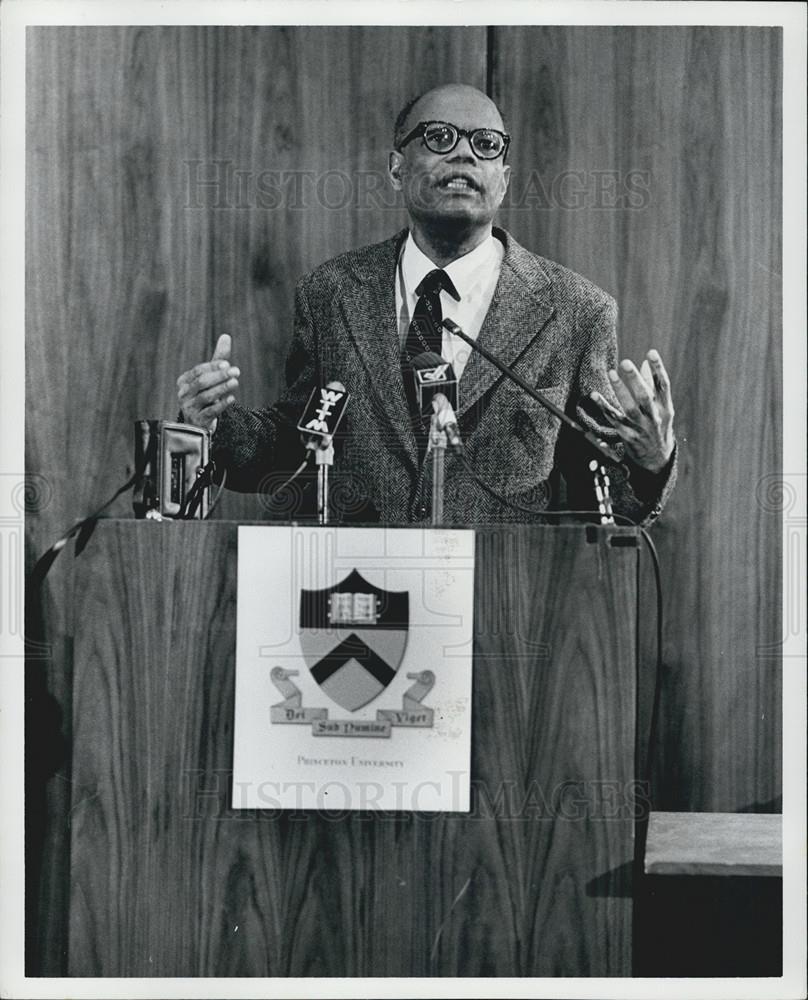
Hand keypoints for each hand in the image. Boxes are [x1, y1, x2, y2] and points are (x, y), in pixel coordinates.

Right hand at [177, 334, 239, 431]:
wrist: (200, 423)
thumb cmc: (206, 396)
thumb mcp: (211, 378)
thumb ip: (219, 359)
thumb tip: (226, 336)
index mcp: (184, 382)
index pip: (198, 371)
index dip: (213, 367)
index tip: (227, 364)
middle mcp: (183, 394)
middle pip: (201, 383)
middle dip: (219, 376)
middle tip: (236, 371)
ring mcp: (189, 408)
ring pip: (205, 396)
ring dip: (222, 389)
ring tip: (235, 382)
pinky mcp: (198, 421)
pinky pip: (210, 411)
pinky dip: (221, 405)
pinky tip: (232, 399)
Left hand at [591, 350, 674, 472]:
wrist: (657, 458)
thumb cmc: (658, 426)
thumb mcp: (661, 408)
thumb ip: (653, 386)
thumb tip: (645, 363)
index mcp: (665, 407)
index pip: (663, 385)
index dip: (658, 369)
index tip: (651, 353)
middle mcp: (654, 417)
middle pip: (645, 396)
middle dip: (636, 379)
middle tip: (626, 362)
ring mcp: (640, 427)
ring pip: (629, 408)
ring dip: (619, 390)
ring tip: (611, 373)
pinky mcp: (627, 435)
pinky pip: (613, 419)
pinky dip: (604, 406)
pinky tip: (595, 395)